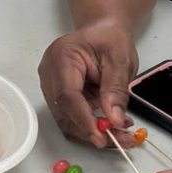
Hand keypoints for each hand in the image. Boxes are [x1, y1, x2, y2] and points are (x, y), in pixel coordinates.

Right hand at [38, 22, 136, 146]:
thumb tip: (115, 119)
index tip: (102, 137)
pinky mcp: (58, 95)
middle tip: (121, 140)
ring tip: (121, 134)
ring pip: (66, 119)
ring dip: (92, 131)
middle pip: (64, 111)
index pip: (67, 95)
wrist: (102, 32)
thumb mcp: (120, 59)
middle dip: (92, 130)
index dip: (83, 119)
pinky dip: (90, 125)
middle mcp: (50, 72)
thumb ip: (116, 89)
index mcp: (62, 56)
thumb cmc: (109, 39)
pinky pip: (70, 116)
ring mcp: (51, 85)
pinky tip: (110, 125)